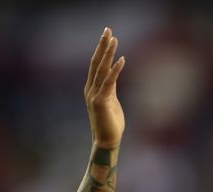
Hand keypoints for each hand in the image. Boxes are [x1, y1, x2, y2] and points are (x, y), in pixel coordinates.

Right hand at [85, 27, 125, 148]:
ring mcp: (94, 95)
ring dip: (108, 53)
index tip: (107, 35)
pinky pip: (109, 82)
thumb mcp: (111, 100)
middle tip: (107, 29)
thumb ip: (111, 87)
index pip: (96, 64)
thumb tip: (114, 74)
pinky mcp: (101, 101)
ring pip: (101, 69)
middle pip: (96, 62)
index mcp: (92, 88)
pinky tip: (121, 59)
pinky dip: (115, 70)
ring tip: (114, 39)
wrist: (107, 141)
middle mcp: (91, 89)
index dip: (101, 49)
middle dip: (102, 45)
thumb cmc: (110, 123)